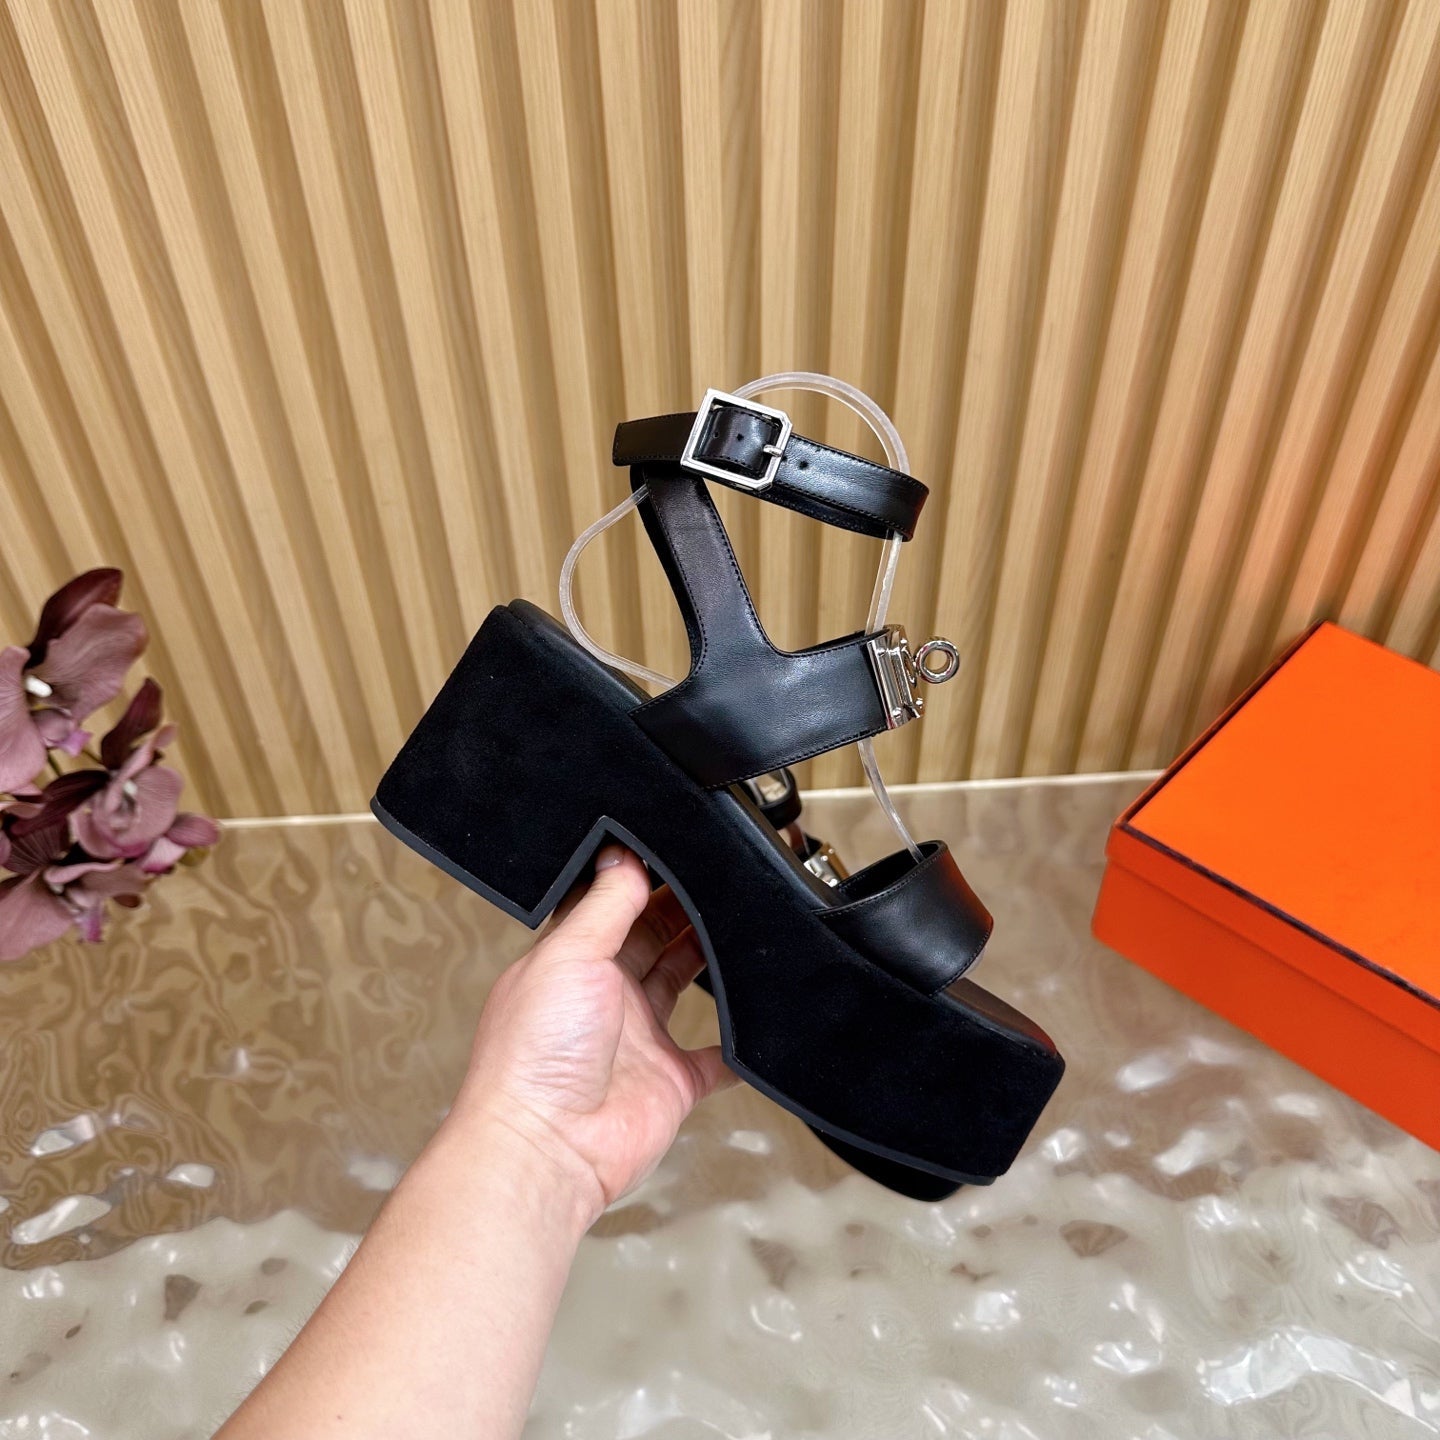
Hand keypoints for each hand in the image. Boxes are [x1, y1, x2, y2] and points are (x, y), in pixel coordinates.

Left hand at [453, 844, 735, 1223]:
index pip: (613, 909)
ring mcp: (640, 1042)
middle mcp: (605, 998)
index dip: (644, 882)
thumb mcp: (568, 955)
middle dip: (683, 912)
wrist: (546, 1146)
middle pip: (653, 942)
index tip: (679, 855)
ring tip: (741, 926)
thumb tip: (620, 854)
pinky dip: (736, 1045)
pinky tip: (756, 1020)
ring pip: (682, 987)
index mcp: (572, 963)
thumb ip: (603, 905)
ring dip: (709, 962)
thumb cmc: (533, 1055)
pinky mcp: (672, 1082)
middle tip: (720, 882)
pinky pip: (715, 1059)